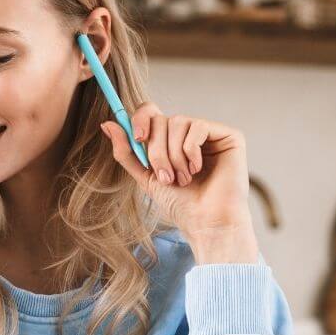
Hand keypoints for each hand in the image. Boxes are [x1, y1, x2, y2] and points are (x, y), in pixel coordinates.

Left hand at [100, 102, 259, 263]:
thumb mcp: (145, 177)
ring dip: (174, 155)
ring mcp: (210, 133)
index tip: (138, 139)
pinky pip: (198, 127)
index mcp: (171, 140)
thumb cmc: (180, 204)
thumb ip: (127, 152)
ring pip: (178, 121)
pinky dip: (192, 151)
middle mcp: (190, 133)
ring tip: (183, 179)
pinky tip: (198, 170)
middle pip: (162, 119)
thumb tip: (107, 124)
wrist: (206, 222)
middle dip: (157, 150)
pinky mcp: (228, 136)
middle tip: (165, 177)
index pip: (152, 112)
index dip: (141, 119)